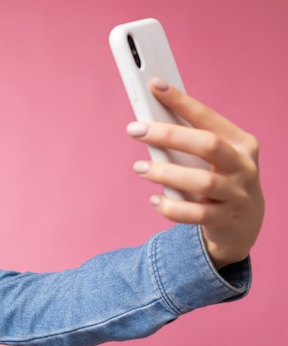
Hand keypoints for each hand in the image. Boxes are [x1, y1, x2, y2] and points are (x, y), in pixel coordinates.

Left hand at [127, 77, 263, 269]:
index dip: (181, 101)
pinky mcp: (225, 220)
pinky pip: (194, 214)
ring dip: (165, 173)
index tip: (155, 86)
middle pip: (207, 145)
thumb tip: (150, 122)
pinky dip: (170, 207)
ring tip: (140, 167)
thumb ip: (189, 142)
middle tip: (135, 129)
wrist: (244, 223)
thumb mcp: (213, 158)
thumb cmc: (220, 179)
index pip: (207, 117)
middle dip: (168, 135)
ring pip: (201, 182)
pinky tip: (155, 200)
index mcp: (239, 142)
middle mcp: (242, 166)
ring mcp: (236, 194)